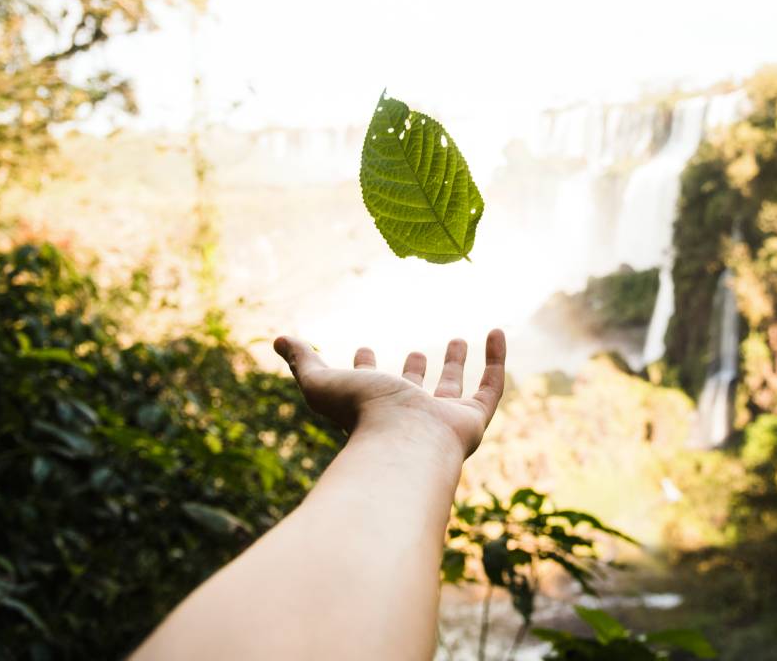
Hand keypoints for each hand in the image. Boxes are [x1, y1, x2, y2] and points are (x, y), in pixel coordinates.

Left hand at [273, 329, 505, 458]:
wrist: (402, 443)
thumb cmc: (359, 414)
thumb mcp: (321, 382)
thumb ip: (303, 361)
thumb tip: (279, 339)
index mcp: (372, 410)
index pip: (367, 388)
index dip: (364, 369)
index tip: (363, 348)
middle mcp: (407, 417)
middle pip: (413, 392)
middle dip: (415, 371)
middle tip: (418, 351)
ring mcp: (442, 421)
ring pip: (452, 391)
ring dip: (455, 365)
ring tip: (457, 338)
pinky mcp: (473, 421)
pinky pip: (491, 387)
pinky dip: (496, 360)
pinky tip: (497, 332)